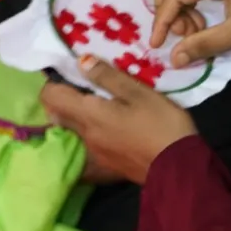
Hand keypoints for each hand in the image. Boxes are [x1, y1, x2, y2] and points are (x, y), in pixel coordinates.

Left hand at [42, 56, 198, 185]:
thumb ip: (107, 76)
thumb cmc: (161, 124)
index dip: (54, 82)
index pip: (51, 96)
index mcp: (89, 114)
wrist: (179, 168)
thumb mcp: (138, 93)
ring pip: (71, 132)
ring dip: (74, 118)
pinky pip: (85, 148)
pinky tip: (103, 132)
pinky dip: (86, 137)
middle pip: (56, 115)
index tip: (69, 73)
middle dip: (62, 99)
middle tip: (83, 86)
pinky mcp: (105, 166)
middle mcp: (84, 135)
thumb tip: (81, 61)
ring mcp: (94, 154)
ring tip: (95, 107)